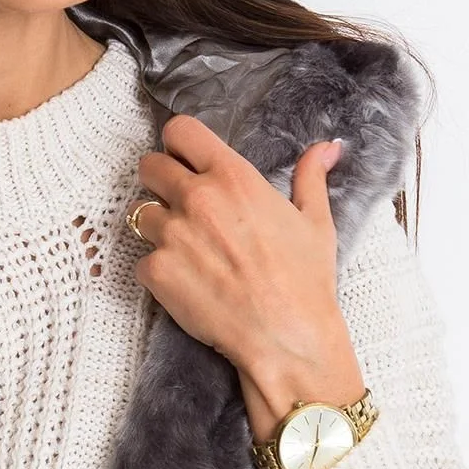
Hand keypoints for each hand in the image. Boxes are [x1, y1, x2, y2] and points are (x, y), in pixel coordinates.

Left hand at [129, 119, 365, 449]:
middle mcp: (196, 198)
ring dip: (157, 228)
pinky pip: (142, 260)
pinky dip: (157, 272)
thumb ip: (310, 178)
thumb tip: (327, 148)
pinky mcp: (156, 272)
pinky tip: (186, 285)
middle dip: (159, 181)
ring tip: (187, 252)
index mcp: (232, 177)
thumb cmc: (304, 281)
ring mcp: (171, 234)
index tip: (184, 160)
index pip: (180, 132)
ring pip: (141, 214)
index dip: (178, 145)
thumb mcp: (315, 222)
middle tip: (178, 205)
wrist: (285, 337)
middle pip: (149, 167)